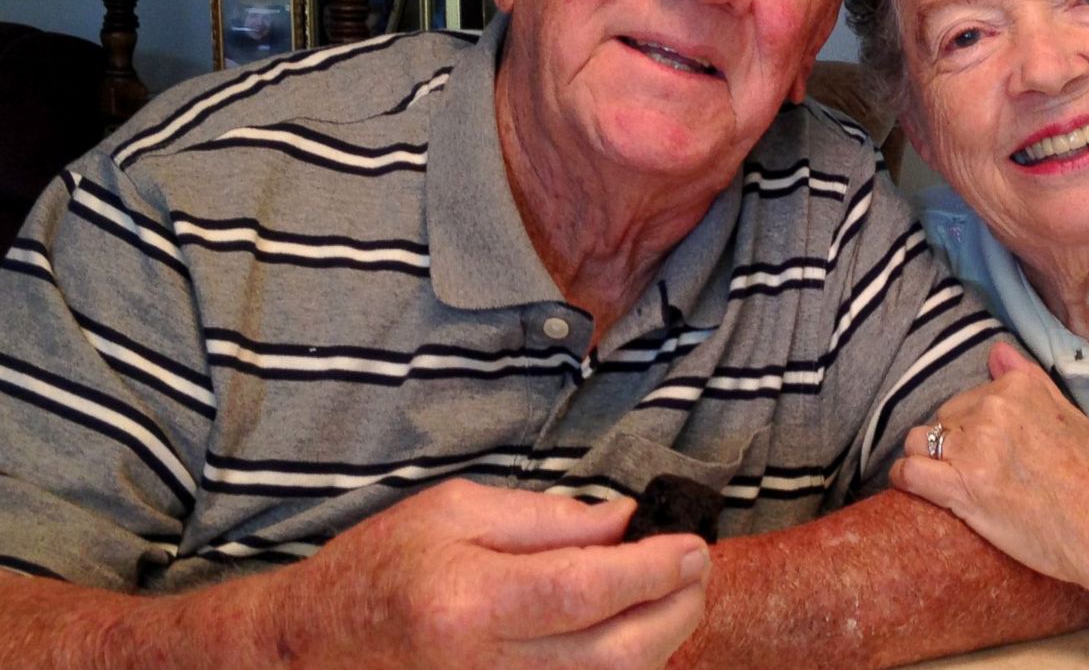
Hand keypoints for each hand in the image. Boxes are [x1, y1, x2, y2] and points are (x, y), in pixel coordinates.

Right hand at [276, 479, 709, 668]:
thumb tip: (627, 522)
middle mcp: (485, 669)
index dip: (654, 570)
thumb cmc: (382, 568)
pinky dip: (622, 668)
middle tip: (696, 569)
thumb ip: (549, 518)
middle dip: (676, 610)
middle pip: (617, 655)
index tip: (692, 544)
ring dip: (660, 643)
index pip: (587, 591)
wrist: (315, 646)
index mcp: (469, 604)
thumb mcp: (456, 511)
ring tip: (671, 595)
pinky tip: (630, 633)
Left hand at [891, 342, 1088, 587]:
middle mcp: (991, 410)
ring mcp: (974, 447)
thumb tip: (996, 350)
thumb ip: (1026, 379)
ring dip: (927, 459)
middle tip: (977, 473)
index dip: (972, 427)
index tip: (988, 451)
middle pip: (943, 420)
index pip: (968, 398)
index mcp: (1016, 389)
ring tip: (946, 481)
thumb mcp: (1067, 413)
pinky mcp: (961, 486)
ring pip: (920, 441)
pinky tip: (913, 488)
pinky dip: (905, 479)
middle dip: (953, 443)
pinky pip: (909, 471)